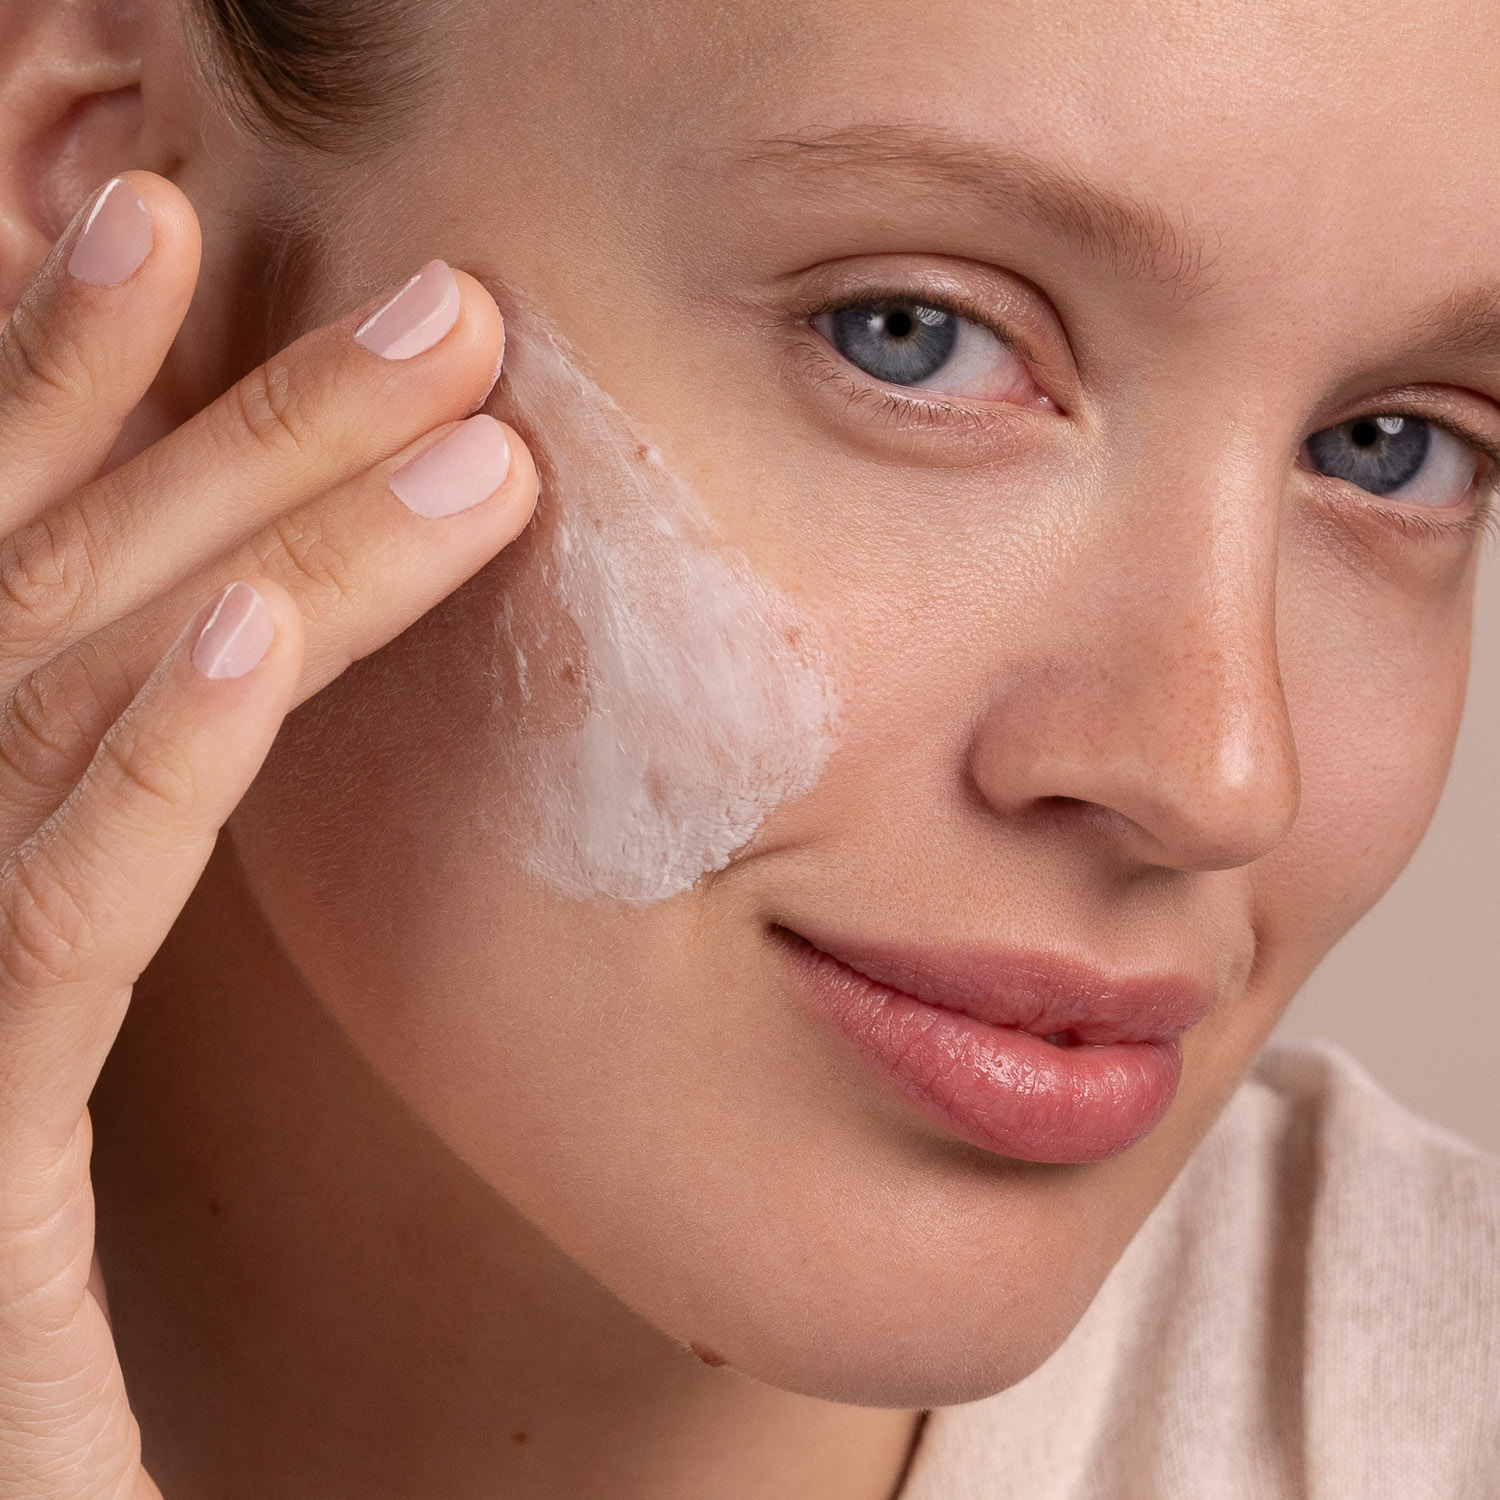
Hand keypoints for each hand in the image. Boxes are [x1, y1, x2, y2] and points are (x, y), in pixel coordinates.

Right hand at [0, 172, 535, 1497]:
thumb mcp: (76, 978)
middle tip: (445, 310)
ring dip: (272, 534)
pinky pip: (61, 910)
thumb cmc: (34, 1264)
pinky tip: (265, 630)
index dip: (125, 393)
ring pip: (83, 695)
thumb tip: (256, 632)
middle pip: (73, 580)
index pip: (45, 567)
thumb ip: (126, 807)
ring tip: (451, 412)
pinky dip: (160, 751)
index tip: (243, 254)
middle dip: (247, 415)